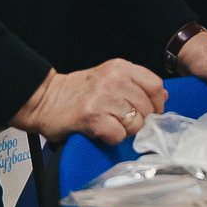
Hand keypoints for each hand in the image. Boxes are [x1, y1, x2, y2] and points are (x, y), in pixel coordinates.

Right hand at [14, 59, 166, 147]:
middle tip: (123, 122)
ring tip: (110, 125)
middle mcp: (114, 80)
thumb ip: (136, 85)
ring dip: (125, 131)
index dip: (156, 103)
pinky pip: (118, 135)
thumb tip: (163, 97)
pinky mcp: (93, 118)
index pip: (155, 85)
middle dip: (140, 121)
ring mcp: (103, 98)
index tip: (148, 112)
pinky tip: (101, 131)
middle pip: (148, 108)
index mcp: (120, 67)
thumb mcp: (109, 78)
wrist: (44, 100)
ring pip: (136, 124)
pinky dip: (112, 138)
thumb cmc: (77, 92)